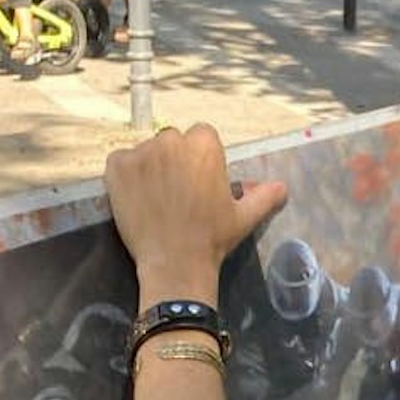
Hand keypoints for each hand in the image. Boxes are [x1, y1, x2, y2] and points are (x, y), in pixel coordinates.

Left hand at [103, 125, 286, 301]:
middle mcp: (172, 141)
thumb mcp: (244, 217)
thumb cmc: (212, 239)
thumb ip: (265, 196)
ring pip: (146, 151)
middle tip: (176, 193)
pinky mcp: (118, 167)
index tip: (197, 182)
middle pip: (171, 141)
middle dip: (174, 160)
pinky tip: (135, 197)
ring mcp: (142, 153)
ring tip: (155, 199)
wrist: (175, 264)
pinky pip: (119, 160)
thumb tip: (282, 187)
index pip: (200, 136)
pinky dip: (124, 175)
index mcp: (204, 144)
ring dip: (149, 167)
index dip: (199, 160)